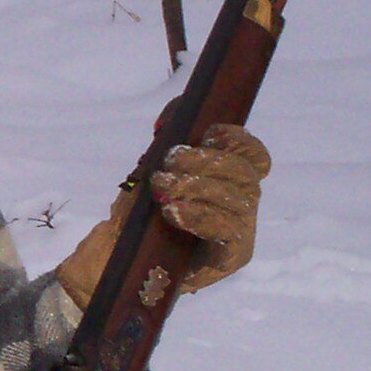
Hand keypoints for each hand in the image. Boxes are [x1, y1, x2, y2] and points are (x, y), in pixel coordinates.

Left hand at [54, 123, 269, 306]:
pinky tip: (174, 212)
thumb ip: (168, 137)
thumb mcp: (150, 168)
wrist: (116, 258)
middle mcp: (242, 205)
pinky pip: (229, 232)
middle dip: (205, 161)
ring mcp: (241, 233)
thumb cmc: (138, 213)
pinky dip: (200, 216)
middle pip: (245, 174)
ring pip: (238, 200)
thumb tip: (176, 111)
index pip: (254, 156)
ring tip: (162, 186)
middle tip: (168, 160)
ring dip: (197, 186)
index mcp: (230, 181)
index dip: (238, 140)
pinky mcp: (231, 258)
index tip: (208, 133)